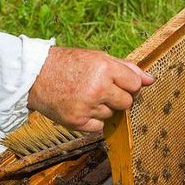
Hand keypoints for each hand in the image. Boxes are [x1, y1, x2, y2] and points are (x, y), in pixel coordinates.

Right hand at [28, 47, 153, 132]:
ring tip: (85, 96)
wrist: (33, 76)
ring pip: (113, 114)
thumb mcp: (98, 58)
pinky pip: (100, 126)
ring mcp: (87, 106)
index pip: (135, 85)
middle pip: (127, 102)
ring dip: (104, 108)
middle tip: (100, 89)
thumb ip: (127, 69)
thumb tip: (151, 80)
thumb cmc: (69, 65)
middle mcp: (97, 88)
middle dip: (118, 97)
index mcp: (104, 68)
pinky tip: (80, 107)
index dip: (128, 85)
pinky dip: (93, 120)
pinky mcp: (77, 122)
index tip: (116, 82)